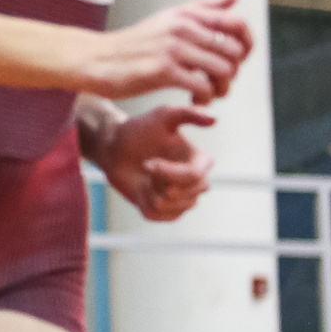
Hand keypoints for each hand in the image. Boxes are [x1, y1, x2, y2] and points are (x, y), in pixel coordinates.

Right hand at [77, 0, 252, 104]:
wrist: (96, 60)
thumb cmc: (134, 43)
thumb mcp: (169, 18)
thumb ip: (204, 7)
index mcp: (187, 15)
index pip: (236, 23)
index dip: (247, 44)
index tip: (239, 60)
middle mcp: (183, 28)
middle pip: (233, 51)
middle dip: (233, 72)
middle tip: (219, 83)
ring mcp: (173, 49)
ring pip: (222, 70)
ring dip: (223, 89)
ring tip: (210, 95)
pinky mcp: (163, 71)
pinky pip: (202, 86)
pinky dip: (206, 98)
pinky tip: (196, 101)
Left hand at [97, 104, 215, 221]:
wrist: (116, 147)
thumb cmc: (140, 130)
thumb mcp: (163, 116)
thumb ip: (188, 114)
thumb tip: (214, 119)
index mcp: (202, 161)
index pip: (194, 176)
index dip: (169, 173)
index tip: (148, 163)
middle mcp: (197, 182)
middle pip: (184, 194)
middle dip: (159, 182)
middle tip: (146, 166)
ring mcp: (183, 199)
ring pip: (170, 206)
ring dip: (151, 193)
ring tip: (146, 177)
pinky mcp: (167, 212)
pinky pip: (157, 217)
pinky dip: (144, 205)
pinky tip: (141, 190)